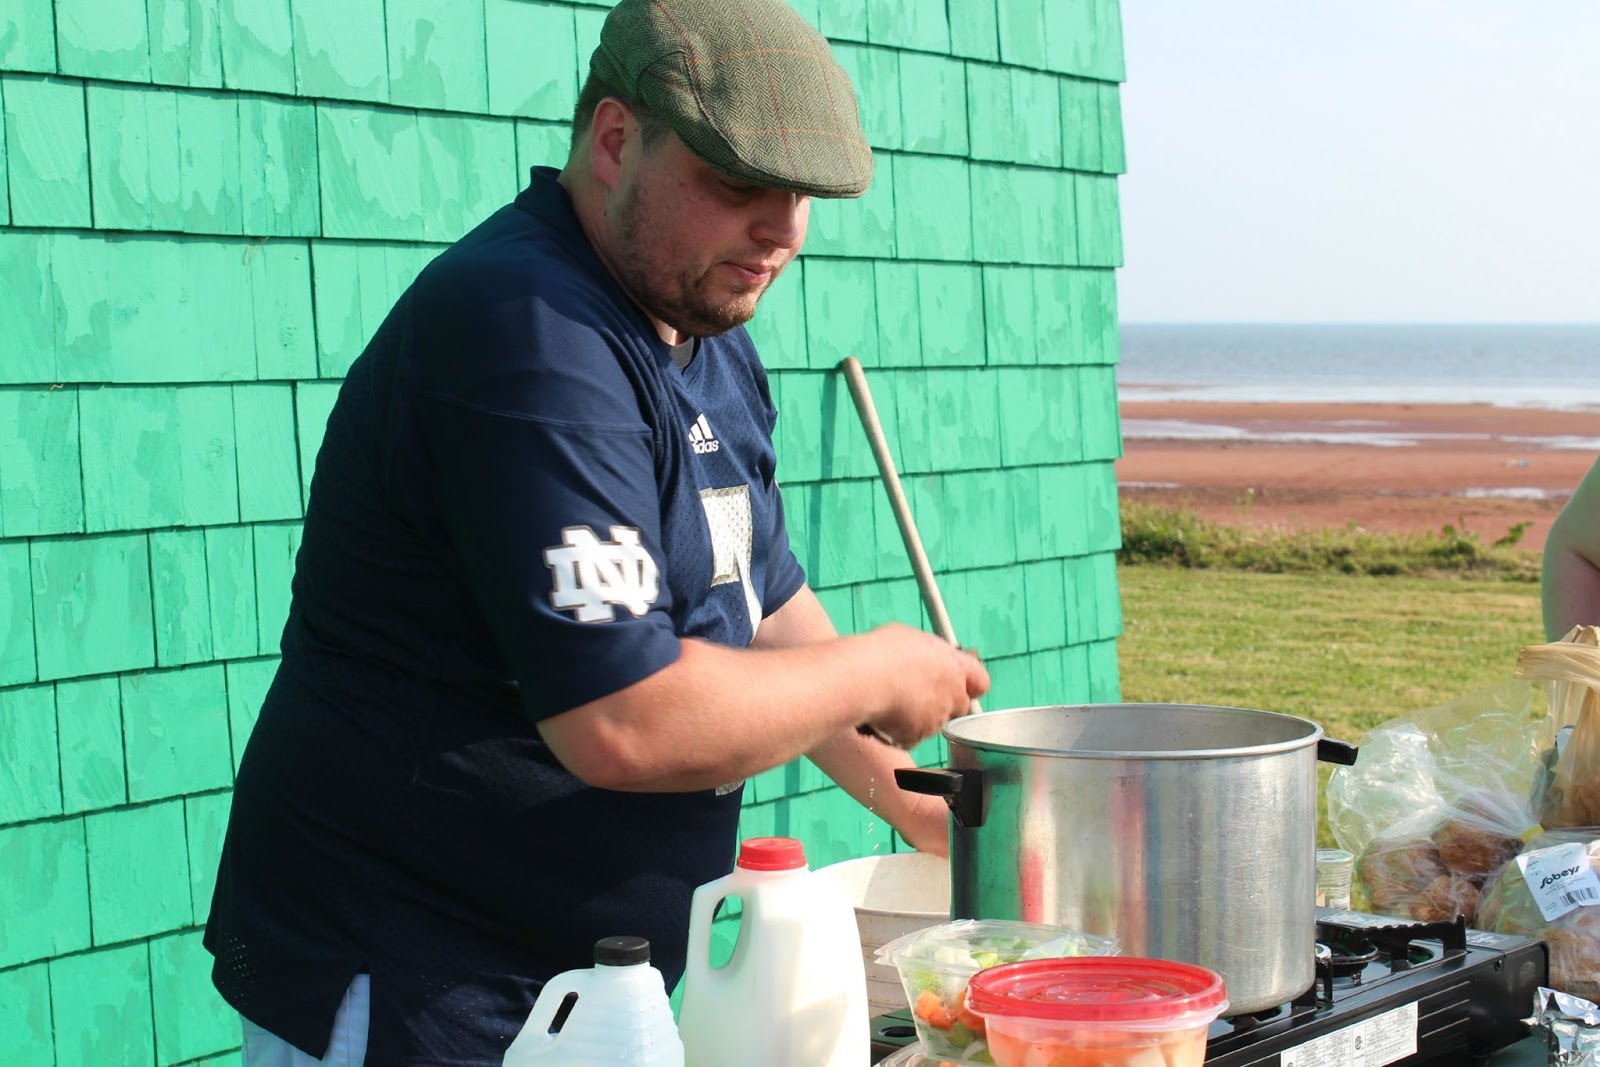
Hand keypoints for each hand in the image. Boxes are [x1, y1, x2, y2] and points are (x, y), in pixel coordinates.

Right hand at [856, 624, 988, 748]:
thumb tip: (924, 660)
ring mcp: (936, 719)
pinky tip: (883, 715)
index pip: (980, 681)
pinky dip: (899, 730)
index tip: (955, 681)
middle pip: (958, 705)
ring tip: (891, 700)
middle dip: (943, 702)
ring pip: (933, 722)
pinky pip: (911, 736)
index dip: (969, 683)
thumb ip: (929, 655)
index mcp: (956, 666)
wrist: (863, 679)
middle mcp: (953, 695)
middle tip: (917, 692)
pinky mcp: (917, 737)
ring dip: (918, 715)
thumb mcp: (913, 639)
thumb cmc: (884, 652)